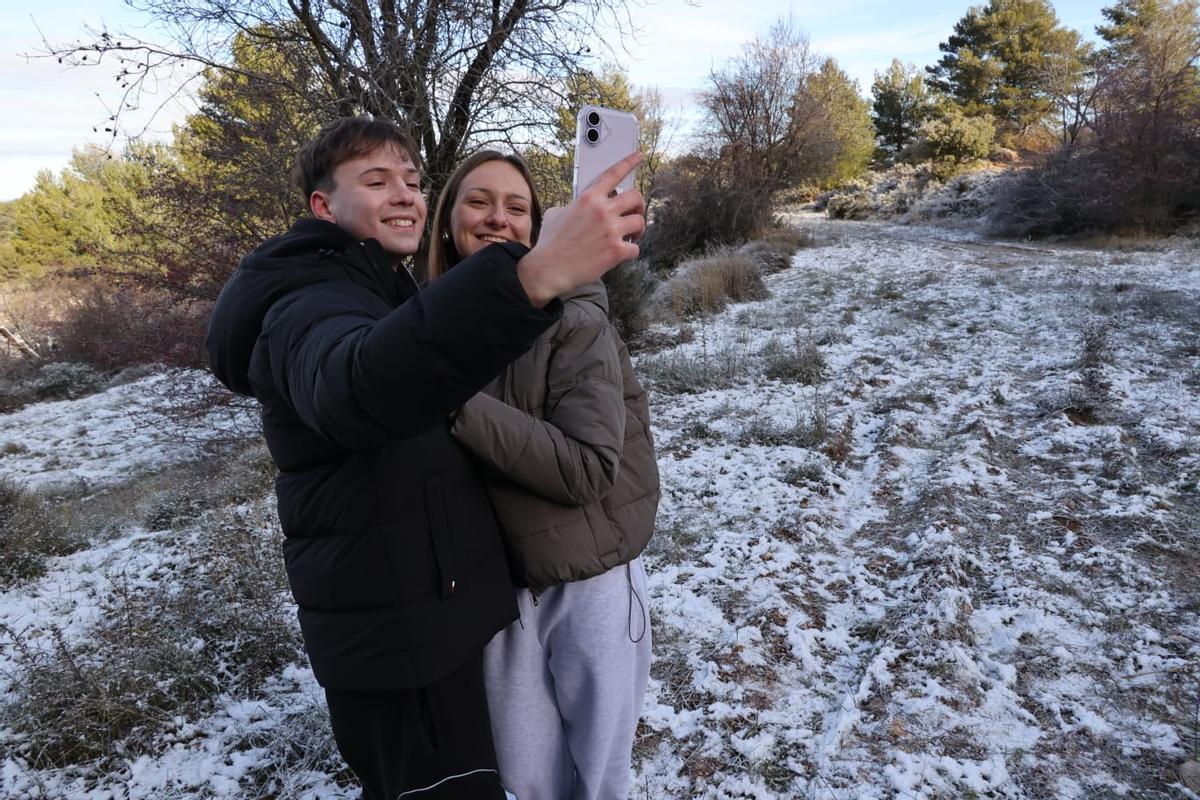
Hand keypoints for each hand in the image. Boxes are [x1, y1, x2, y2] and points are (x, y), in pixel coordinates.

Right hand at [517, 152, 645, 306]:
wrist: (548, 268)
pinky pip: (636, 248)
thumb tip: (578, 207)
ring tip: (630, 236)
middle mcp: (602, 211)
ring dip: (637, 230)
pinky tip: (621, 253)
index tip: (638, 156)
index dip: (628, 162)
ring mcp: (611, 231)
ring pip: (640, 222)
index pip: (613, 174)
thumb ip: (574, 205)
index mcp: (588, 199)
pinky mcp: (615, 251)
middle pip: (636, 197)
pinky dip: (631, 251)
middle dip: (639, 205)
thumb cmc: (550, 243)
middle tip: (635, 213)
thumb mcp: (557, 213)